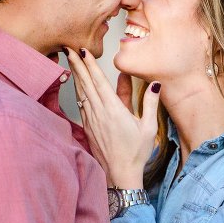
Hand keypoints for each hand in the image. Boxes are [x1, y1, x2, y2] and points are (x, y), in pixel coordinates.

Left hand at [66, 48, 160, 188]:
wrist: (120, 175)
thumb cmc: (136, 152)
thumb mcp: (148, 127)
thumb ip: (150, 103)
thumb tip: (155, 83)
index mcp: (113, 110)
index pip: (99, 81)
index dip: (90, 64)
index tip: (82, 50)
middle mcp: (99, 113)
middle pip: (85, 83)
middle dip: (77, 64)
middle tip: (68, 47)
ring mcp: (91, 120)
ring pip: (81, 93)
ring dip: (76, 76)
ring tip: (70, 62)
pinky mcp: (88, 128)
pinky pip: (82, 105)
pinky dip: (78, 92)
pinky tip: (77, 86)